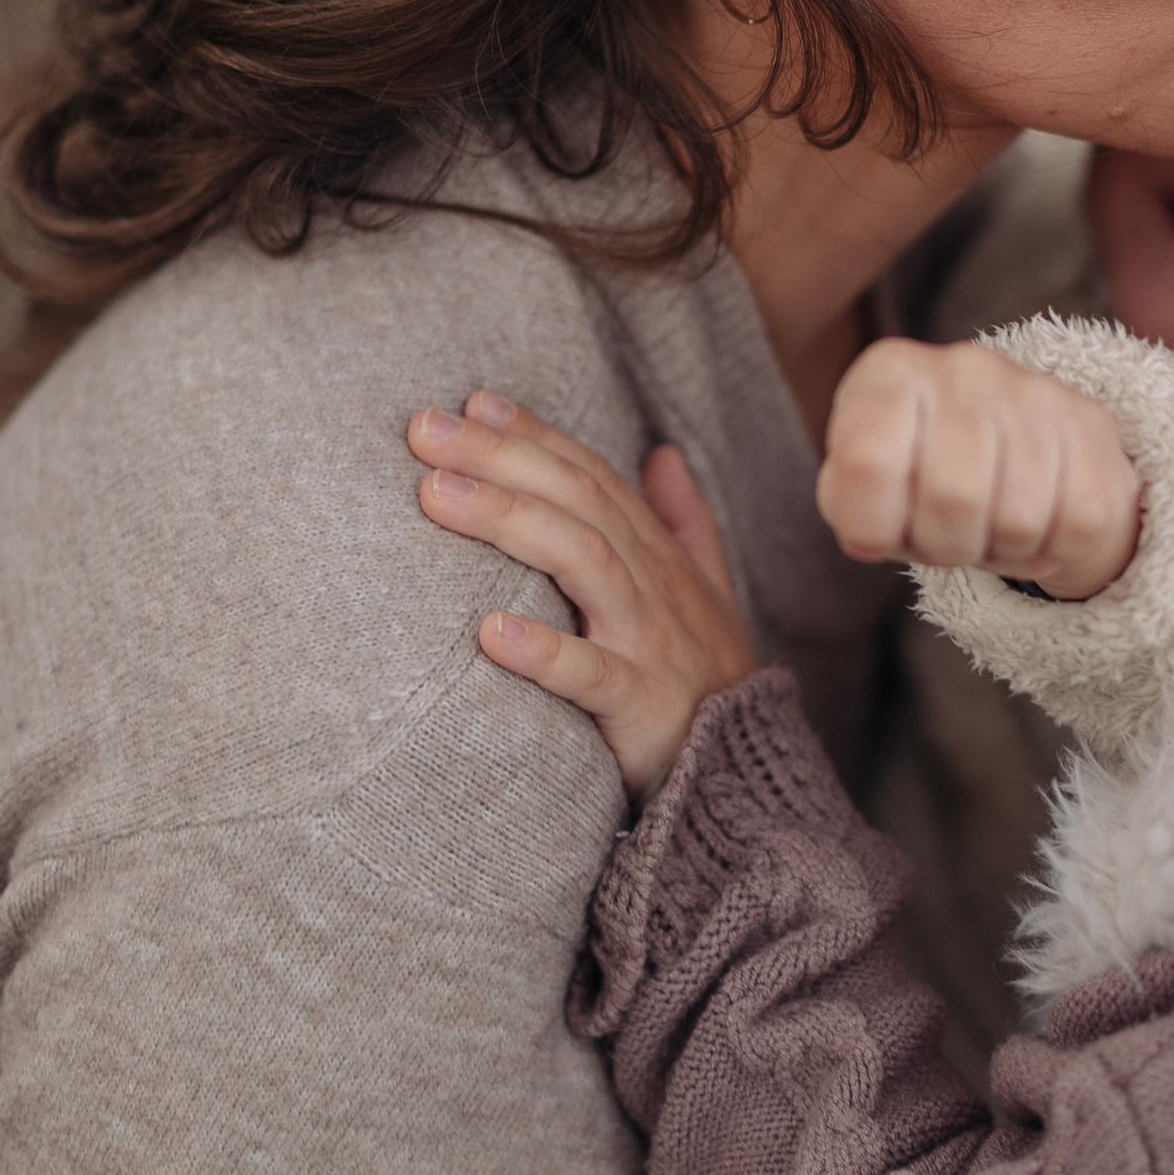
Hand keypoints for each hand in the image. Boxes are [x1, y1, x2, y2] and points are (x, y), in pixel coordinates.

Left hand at [407, 393, 754, 800]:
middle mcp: (654, 586)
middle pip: (577, 501)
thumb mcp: (705, 589)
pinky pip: (591, 674)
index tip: (473, 402)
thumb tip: (663, 453)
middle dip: (503, 458)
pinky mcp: (641, 704)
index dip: (536, 435)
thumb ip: (682, 520)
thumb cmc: (710, 678)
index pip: (592, 477)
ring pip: (583, 562)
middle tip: (425, 431)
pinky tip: (490, 632)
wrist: (748, 772)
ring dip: (510, 522)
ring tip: (438, 497)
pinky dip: (543, 651)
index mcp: (658, 557)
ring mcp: (649, 641)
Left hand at [816, 338, 1141, 600]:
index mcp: (890, 374)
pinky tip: (1039, 521)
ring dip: (1003, 550)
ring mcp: (1035, 389)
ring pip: (1021, 518)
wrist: (1008, 449)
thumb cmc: (915, 476)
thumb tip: (868, 532)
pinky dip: (1056, 548)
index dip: (871, 526)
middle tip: (948, 537)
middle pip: (953, 498)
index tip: (879, 531)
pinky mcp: (1093, 424)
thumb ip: (850, 504)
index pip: (867, 463)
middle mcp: (963, 367)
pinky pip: (1081, 524)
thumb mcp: (862, 487)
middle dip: (947, 546)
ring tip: (992, 528)